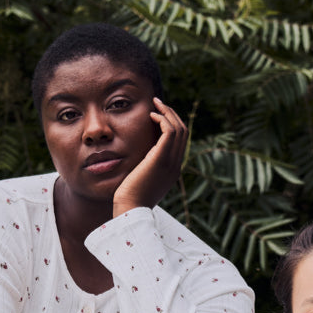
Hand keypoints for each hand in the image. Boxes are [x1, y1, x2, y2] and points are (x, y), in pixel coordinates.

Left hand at [112, 97, 187, 215]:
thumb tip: (137, 156)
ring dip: (167, 113)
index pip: (180, 141)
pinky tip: (151, 116)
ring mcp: (171, 163)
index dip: (171, 123)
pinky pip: (170, 132)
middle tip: (157, 103)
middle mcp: (175, 165)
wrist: (131, 210)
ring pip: (179, 129)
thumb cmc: (130, 198)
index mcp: (172, 170)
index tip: (157, 113)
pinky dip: (163, 120)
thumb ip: (144, 166)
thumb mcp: (140, 179)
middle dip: (171, 114)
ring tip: (154, 104)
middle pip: (183, 132)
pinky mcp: (161, 159)